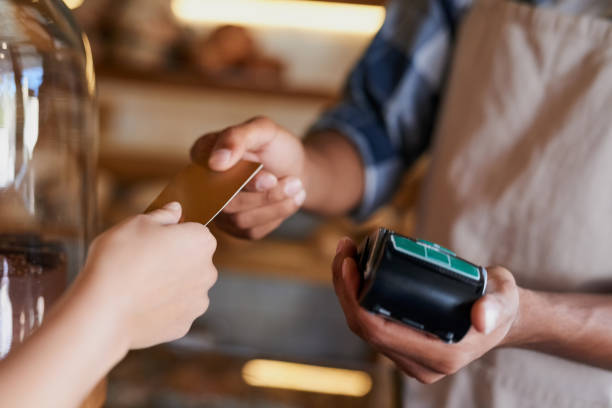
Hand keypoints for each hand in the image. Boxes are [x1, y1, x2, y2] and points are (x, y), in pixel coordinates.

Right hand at [77, 202, 217, 350]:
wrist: (103, 309)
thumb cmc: (119, 259)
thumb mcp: (137, 223)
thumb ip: (163, 215)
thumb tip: (176, 210)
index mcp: (202, 241)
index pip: (194, 231)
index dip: (172, 233)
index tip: (152, 240)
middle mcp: (208, 272)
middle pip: (193, 260)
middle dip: (174, 259)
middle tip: (141, 262)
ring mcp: (198, 301)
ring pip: (185, 287)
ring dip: (169, 285)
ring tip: (138, 285)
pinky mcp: (184, 325)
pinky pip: (174, 310)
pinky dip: (161, 307)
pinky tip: (139, 304)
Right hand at [191, 116, 306, 238]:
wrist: (295, 169)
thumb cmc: (276, 146)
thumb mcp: (263, 130)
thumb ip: (237, 137)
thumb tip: (215, 161)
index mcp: (203, 154)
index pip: (209, 174)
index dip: (241, 181)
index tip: (271, 178)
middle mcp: (204, 185)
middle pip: (224, 202)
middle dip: (263, 195)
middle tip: (294, 182)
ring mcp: (218, 209)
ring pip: (238, 220)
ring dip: (274, 205)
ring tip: (296, 187)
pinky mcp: (235, 228)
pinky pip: (251, 231)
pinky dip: (276, 216)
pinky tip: (290, 200)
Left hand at [332, 238, 519, 383]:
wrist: (502, 318)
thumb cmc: (500, 304)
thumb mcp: (503, 298)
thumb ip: (495, 306)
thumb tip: (481, 318)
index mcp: (441, 355)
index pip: (379, 331)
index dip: (355, 298)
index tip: (349, 264)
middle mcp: (420, 364)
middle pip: (363, 329)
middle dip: (345, 288)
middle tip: (344, 251)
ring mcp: (409, 358)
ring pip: (362, 327)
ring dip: (347, 290)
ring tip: (347, 253)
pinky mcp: (403, 346)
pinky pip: (370, 322)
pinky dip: (358, 295)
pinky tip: (356, 268)